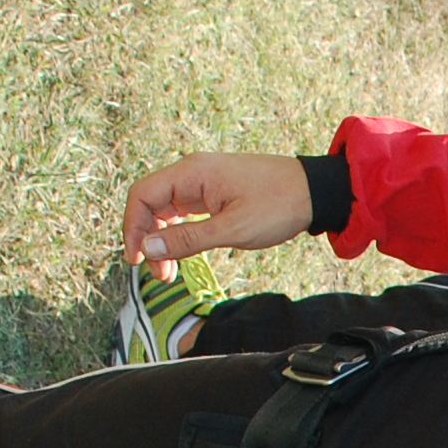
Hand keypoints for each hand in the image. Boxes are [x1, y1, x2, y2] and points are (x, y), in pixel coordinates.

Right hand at [121, 153, 314, 268]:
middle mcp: (192, 173)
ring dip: (162, 241)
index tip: (136, 259)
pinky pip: (184, 213)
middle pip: (150, 204)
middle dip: (147, 239)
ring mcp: (202, 183)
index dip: (132, 228)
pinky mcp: (214, 194)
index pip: (142, 195)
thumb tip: (148, 249)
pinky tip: (183, 255)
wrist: (314, 192)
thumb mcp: (232, 229)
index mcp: (192, 173)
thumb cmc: (278, 205)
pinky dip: (178, 234)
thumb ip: (188, 239)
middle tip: (159, 274)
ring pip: (166, 211)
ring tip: (169, 273)